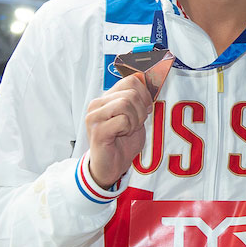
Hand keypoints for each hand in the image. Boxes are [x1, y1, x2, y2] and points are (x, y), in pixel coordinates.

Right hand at [84, 73, 153, 188]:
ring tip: (127, 130)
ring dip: (135, 120)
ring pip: (126, 104)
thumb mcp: (134, 116)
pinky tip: (121, 135)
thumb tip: (150, 84)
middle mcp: (97, 104)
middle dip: (141, 111)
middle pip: (131, 93)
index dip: (145, 94)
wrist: (111, 165)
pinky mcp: (98, 130)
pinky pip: (123, 120)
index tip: (144, 109)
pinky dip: (129, 128)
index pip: (131, 80)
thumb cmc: (122, 141)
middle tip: (134, 124)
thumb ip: (138, 100)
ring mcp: (95, 117)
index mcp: (106, 98)